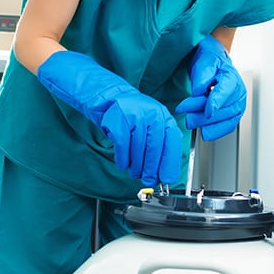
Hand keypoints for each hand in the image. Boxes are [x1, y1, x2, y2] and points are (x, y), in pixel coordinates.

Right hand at [38, 51, 182, 184]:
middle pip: (155, 147)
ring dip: (136, 165)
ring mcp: (133, 114)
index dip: (169, 162)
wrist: (102, 94)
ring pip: (139, 148)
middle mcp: (150, 112)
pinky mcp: (117, 119)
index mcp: (161, 113)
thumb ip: (156, 141)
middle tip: (149, 180)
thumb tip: (162, 168)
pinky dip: (123, 158)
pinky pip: (122, 145)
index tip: (167, 177)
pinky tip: (123, 163)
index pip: (171, 140)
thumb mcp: (146, 123)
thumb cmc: (125, 112)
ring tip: (134, 172)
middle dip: (152, 168)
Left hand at [175, 36, 246, 140]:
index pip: (226, 91)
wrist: (212, 65)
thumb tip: (199, 90)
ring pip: (226, 119)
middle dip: (204, 115)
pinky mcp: (233, 114)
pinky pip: (228, 126)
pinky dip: (216, 131)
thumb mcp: (203, 62)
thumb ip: (202, 76)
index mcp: (232, 77)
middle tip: (187, 117)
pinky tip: (205, 132)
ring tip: (191, 122)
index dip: (216, 103)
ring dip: (208, 124)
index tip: (208, 112)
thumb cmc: (209, 63)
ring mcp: (237, 105)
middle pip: (225, 108)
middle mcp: (238, 92)